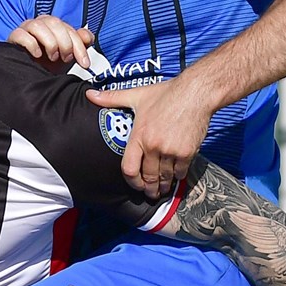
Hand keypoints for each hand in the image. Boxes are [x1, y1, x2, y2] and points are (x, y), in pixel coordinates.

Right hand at [7, 16, 94, 73]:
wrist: (32, 77)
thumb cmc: (48, 65)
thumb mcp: (68, 56)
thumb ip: (80, 45)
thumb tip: (88, 37)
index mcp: (54, 26)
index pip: (68, 28)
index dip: (79, 45)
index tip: (84, 63)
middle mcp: (40, 24)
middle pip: (55, 23)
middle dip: (65, 43)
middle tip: (66, 58)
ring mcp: (25, 29)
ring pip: (39, 26)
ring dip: (50, 43)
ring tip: (53, 57)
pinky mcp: (14, 37)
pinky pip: (21, 34)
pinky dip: (31, 44)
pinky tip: (37, 55)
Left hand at [88, 73, 212, 197]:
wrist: (196, 92)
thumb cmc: (167, 93)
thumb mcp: (137, 95)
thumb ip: (112, 98)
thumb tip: (90, 94)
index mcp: (139, 136)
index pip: (129, 169)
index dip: (131, 182)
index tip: (135, 184)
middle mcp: (154, 146)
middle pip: (148, 178)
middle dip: (149, 189)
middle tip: (150, 193)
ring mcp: (171, 151)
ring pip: (165, 177)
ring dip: (163, 186)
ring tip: (163, 189)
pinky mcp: (187, 152)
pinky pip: (180, 172)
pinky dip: (178, 176)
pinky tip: (176, 176)